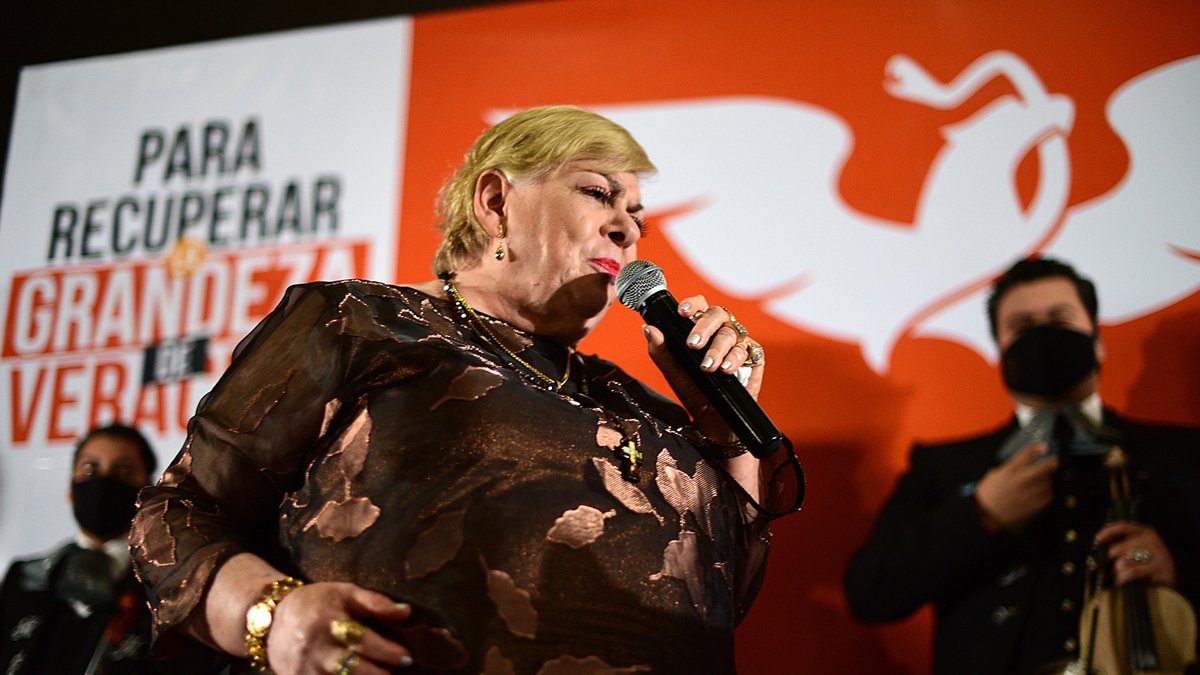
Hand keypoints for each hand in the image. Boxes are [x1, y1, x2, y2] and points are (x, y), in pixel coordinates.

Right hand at [268, 581, 412, 674]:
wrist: (271, 620)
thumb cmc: (316, 603)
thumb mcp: (344, 592)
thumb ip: (375, 602)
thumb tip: (407, 612)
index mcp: (327, 620)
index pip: (362, 640)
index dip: (387, 651)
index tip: (407, 657)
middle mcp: (314, 647)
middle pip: (351, 668)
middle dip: (378, 674)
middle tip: (399, 673)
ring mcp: (303, 669)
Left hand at [642, 295, 763, 441]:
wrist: (713, 418)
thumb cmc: (693, 390)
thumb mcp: (673, 371)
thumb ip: (660, 350)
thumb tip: (648, 328)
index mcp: (701, 327)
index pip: (699, 305)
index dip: (692, 303)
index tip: (681, 312)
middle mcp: (721, 330)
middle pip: (718, 313)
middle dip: (704, 326)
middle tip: (692, 344)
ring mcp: (738, 342)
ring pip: (730, 333)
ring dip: (717, 349)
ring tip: (708, 367)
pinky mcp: (753, 356)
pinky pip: (747, 350)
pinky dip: (735, 359)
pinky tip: (726, 371)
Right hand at [974, 442, 1059, 531]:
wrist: (986, 513)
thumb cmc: (988, 495)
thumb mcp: (995, 475)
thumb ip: (1009, 468)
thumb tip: (1022, 464)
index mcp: (1008, 472)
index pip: (1025, 455)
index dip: (1036, 449)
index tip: (1043, 446)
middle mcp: (1019, 482)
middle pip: (1041, 469)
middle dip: (1050, 463)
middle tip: (1055, 461)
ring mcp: (1026, 494)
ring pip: (1046, 484)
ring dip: (1047, 480)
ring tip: (1044, 480)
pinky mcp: (1031, 506)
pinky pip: (1046, 498)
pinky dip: (1048, 494)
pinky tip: (1043, 492)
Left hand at [1095, 522, 1177, 587]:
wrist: (1170, 585)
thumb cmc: (1147, 567)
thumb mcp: (1136, 552)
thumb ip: (1120, 548)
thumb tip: (1097, 554)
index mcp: (1146, 532)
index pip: (1124, 527)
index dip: (1108, 532)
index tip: (1097, 540)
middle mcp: (1152, 541)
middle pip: (1118, 549)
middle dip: (1110, 562)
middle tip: (1110, 569)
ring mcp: (1158, 555)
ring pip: (1123, 562)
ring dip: (1118, 573)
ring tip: (1122, 577)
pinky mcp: (1159, 569)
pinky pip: (1131, 573)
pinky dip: (1122, 579)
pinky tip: (1122, 582)